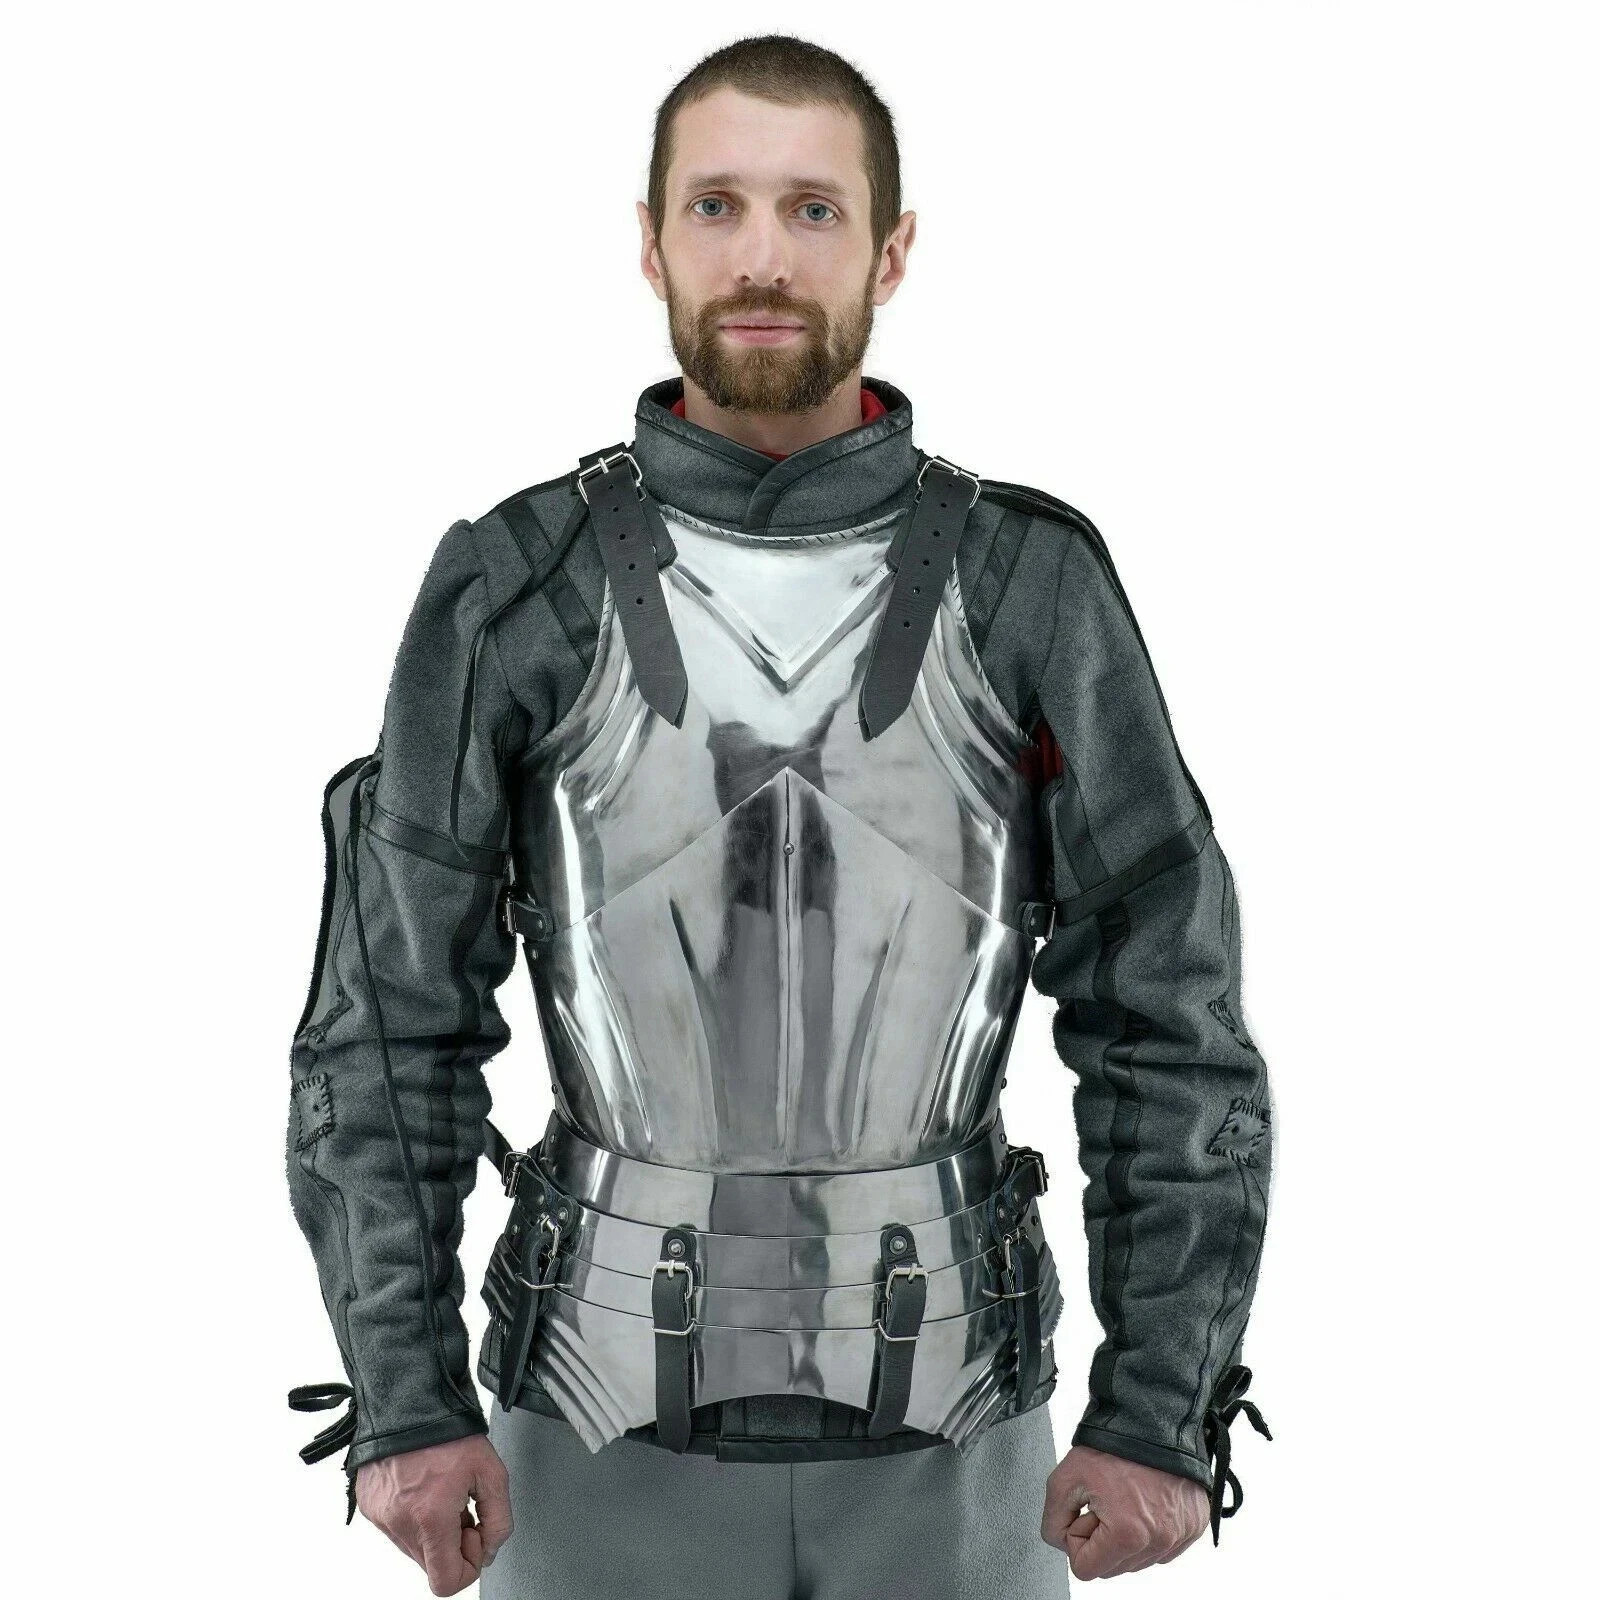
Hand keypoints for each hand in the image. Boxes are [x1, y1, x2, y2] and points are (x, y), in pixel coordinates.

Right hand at [354, 1433, 512, 1595]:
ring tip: (442, 1491)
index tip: (474, 1534)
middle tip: (462, 1506)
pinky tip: (423, 1485)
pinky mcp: (368, 1505)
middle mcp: (399, 1523)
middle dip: (452, 1543)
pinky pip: (395, 1527)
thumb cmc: (449, 1429)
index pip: (445, 1583)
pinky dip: (413, 1516)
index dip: (468, 1566)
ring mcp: (380, 1516)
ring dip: (433, 1530)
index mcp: (430, 1518)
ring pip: (413, 1547)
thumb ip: (499, 1519)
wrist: (409, 1399)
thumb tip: (491, 1547)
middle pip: (431, 1564)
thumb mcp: (492, 1471)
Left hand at [1041, 1443, 1208, 1579]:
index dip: (1077, 1539)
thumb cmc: (1114, 1445)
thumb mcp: (1064, 1478)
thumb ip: (1053, 1521)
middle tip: (1104, 1501)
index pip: (1086, 1569)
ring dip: (1125, 1536)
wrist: (1152, 1420)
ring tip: (1124, 1498)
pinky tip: (1142, 1502)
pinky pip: (1162, 1547)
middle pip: (1112, 1567)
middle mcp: (1159, 1542)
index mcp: (1128, 1535)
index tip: (1085, 1512)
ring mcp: (1180, 1536)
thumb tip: (1062, 1541)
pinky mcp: (1193, 1526)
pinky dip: (1149, 1531)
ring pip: (1138, 1560)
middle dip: (1101, 1538)